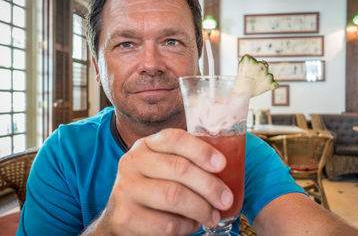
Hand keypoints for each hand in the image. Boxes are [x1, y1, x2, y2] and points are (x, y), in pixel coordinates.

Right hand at [93, 128, 232, 235]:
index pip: (174, 139)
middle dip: (209, 185)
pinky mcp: (125, 217)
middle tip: (226, 199)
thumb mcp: (165, 168)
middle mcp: (132, 162)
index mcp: (146, 145)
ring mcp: (126, 189)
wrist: (122, 217)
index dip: (201, 150)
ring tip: (212, 216)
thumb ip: (187, 162)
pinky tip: (191, 225)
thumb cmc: (154, 189)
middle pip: (178, 168)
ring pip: (174, 196)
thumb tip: (227, 170)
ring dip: (201, 208)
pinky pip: (166, 223)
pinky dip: (186, 226)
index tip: (222, 164)